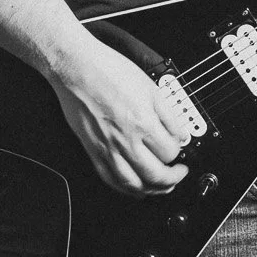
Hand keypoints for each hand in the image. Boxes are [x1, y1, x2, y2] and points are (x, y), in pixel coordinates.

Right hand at [48, 35, 194, 196]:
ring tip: (160, 186)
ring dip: (151, 190)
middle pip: (155, 176)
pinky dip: (125, 189)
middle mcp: (125, 140)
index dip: (179, 153)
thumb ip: (168, 115)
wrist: (76, 66)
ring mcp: (106, 148)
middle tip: (178, 173)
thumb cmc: (108, 70)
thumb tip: (180, 134)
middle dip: (172, 179)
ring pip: (132, 184)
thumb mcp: (150, 87)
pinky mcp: (92, 150)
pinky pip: (110, 178)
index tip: (179, 150)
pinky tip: (134, 187)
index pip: (170, 153)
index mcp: (142, 123)